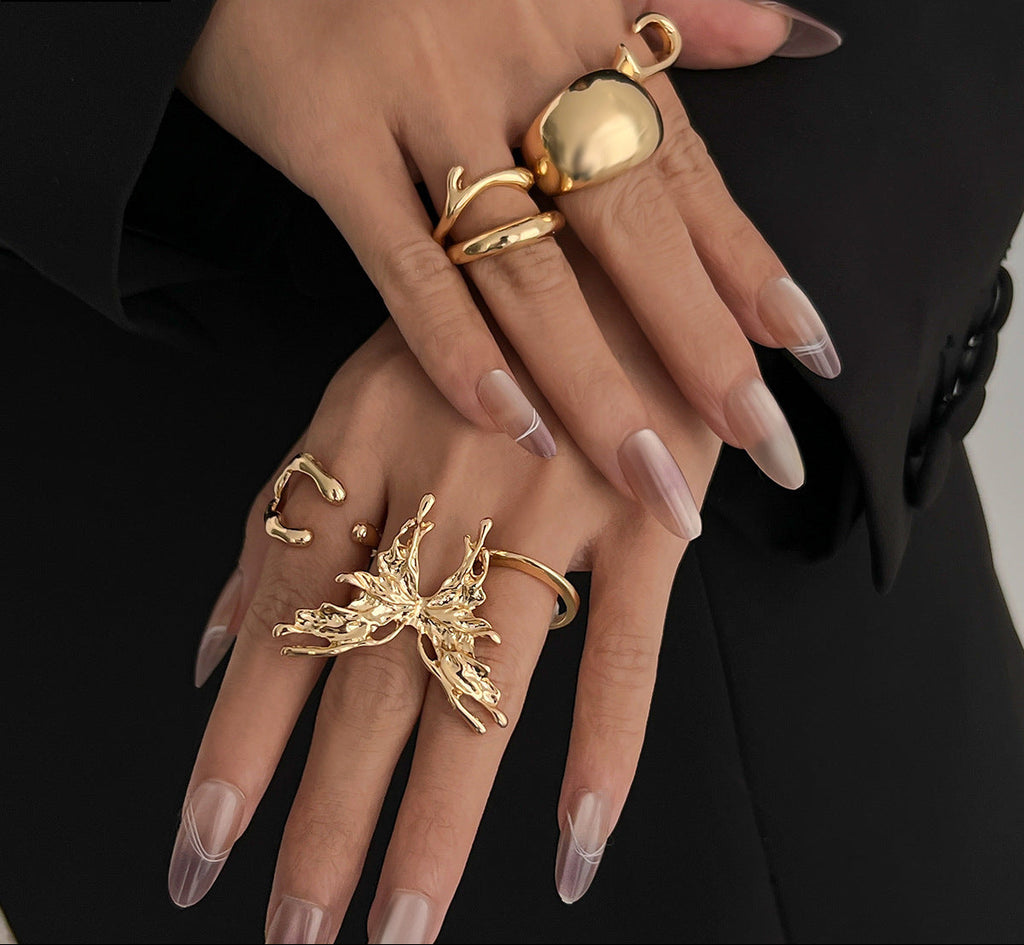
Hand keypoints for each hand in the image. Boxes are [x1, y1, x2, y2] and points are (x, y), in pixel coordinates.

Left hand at [175, 236, 719, 941]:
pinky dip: (605, 748)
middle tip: (290, 936)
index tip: (206, 846)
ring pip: (486, 684)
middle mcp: (446, 481)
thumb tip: (208, 646)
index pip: (281, 615)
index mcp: (363, 443)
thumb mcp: (362, 393)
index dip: (239, 739)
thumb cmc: (483, 325)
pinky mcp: (651, 512)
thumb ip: (286, 515)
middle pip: (370, 674)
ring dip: (441, 819)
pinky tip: (576, 843)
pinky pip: (628, 645)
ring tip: (403, 928)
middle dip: (323, 817)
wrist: (616, 234)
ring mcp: (554, 498)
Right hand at [178, 0, 840, 540]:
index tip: (807, 352)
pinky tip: (513, 426)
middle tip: (760, 442)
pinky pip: (402, 266)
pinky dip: (456, 350)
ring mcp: (422, 102)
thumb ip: (670, 9)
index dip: (751, 263)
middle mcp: (518, 63)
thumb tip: (786, 34)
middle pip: (628, 228)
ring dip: (592, 380)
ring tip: (648, 473)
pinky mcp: (329, 139)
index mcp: (583, 23)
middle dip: (698, 345)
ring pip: (524, 266)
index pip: (688, 166)